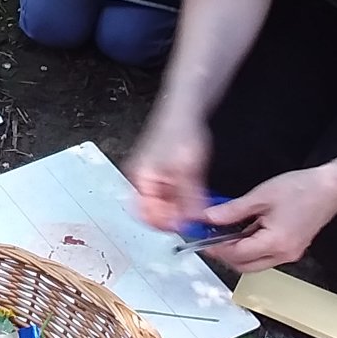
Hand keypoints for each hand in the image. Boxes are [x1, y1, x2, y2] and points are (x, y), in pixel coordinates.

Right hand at [124, 114, 211, 232]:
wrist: (185, 110)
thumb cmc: (180, 130)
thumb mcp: (189, 169)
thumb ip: (189, 198)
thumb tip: (191, 221)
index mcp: (141, 179)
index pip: (146, 215)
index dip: (167, 224)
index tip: (186, 226)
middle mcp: (142, 180)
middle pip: (154, 213)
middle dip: (173, 219)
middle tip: (193, 220)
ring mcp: (151, 178)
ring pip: (163, 206)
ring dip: (179, 211)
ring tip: (195, 208)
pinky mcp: (162, 175)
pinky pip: (169, 197)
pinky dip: (182, 201)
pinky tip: (194, 199)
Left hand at [197, 165, 336, 272]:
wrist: (331, 188)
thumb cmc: (301, 189)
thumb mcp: (261, 196)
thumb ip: (232, 211)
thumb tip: (209, 218)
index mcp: (275, 243)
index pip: (237, 255)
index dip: (216, 249)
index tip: (202, 239)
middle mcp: (283, 255)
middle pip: (244, 266)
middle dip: (225, 255)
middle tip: (211, 237)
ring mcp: (290, 255)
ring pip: (255, 264)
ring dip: (239, 252)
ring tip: (227, 231)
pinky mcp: (293, 249)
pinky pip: (266, 256)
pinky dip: (252, 248)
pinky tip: (246, 230)